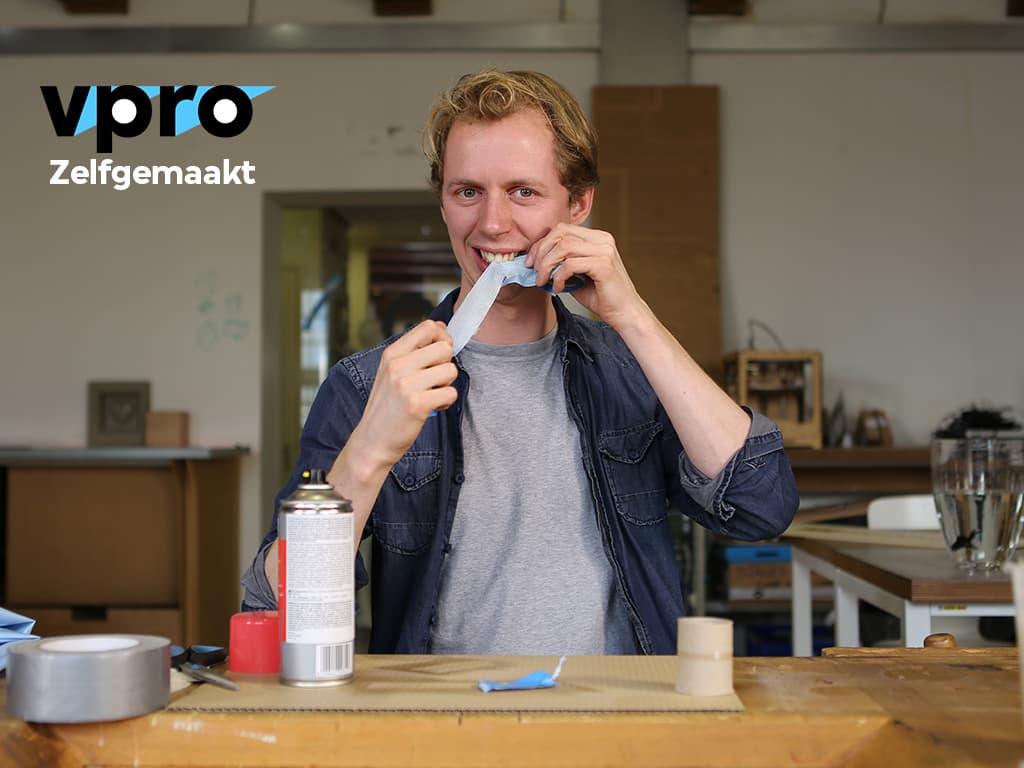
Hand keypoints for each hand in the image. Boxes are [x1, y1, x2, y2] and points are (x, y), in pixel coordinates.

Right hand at [350, 320, 456, 471]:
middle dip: (446, 363)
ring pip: (451, 370)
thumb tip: (440, 327)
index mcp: (392, 353)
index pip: (428, 327)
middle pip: (444, 347)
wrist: (372, 440)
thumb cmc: (386, 407)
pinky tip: (432, 407)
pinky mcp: (418, 404)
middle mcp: (398, 365)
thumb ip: (414, 351)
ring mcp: (406, 384)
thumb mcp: (391, 372)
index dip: (442, 338)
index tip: (438, 355)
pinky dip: (446, 402)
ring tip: (431, 394)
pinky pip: (451, 393)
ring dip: (447, 384)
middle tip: (433, 379)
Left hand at [525, 223, 649, 331]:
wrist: (625, 314)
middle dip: (541, 251)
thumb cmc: (601, 297)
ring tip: (543, 281)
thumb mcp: (576, 276)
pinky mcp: (604, 265)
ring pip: (563, 247)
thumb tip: (534, 262)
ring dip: (547, 265)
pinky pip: (570, 265)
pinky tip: (558, 289)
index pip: (562, 229)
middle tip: (533, 270)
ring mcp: (605, 250)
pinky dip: (558, 277)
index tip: (531, 261)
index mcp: (597, 238)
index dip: (542, 243)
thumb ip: (560, 264)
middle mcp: (602, 239)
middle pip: (560, 233)